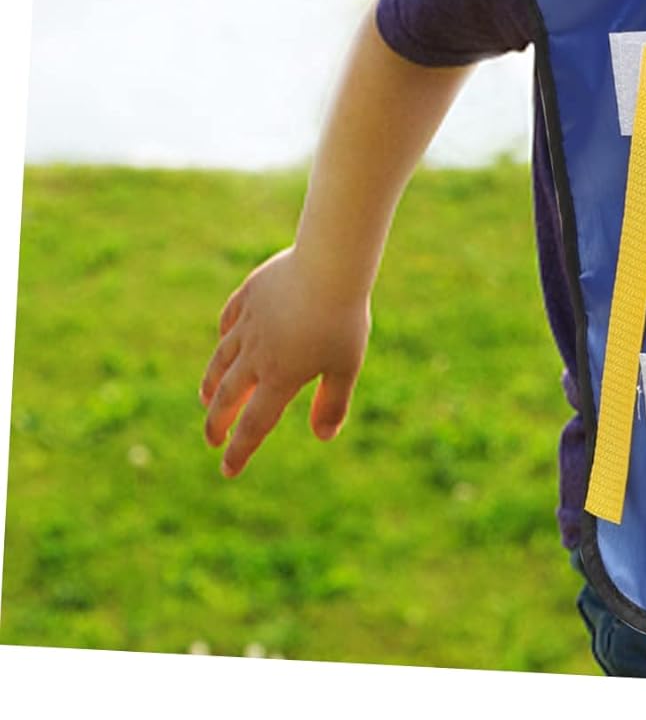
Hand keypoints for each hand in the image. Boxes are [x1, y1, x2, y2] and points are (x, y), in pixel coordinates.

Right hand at [200, 246, 370, 477]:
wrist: (328, 265)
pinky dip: (225, 336)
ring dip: (212, 384)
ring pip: (221, 361)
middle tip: (213, 438)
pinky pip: (229, 320)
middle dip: (217, 423)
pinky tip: (226, 341)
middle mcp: (256, 355)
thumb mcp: (346, 365)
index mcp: (280, 377)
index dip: (240, 451)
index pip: (253, 425)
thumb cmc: (342, 318)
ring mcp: (248, 324)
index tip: (228, 470)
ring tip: (208, 399)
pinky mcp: (248, 295)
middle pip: (228, 397)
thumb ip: (332, 402)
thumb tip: (323, 436)